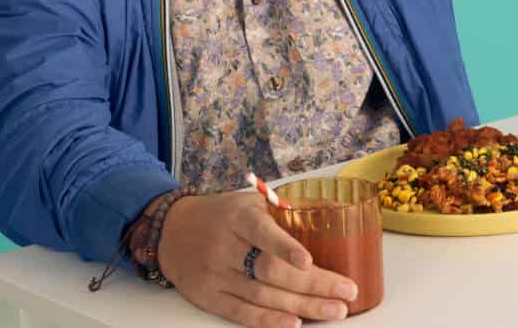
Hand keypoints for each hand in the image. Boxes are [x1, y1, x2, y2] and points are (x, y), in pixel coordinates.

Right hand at [158, 191, 358, 326]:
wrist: (170, 230)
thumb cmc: (221, 215)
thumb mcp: (247, 203)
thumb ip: (280, 213)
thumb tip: (328, 221)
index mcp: (238, 217)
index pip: (262, 232)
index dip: (285, 247)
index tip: (309, 261)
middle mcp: (225, 247)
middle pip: (270, 271)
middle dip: (313, 284)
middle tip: (347, 292)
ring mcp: (216, 275)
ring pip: (262, 295)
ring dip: (302, 307)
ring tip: (335, 311)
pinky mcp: (209, 298)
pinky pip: (242, 313)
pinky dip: (269, 321)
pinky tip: (295, 324)